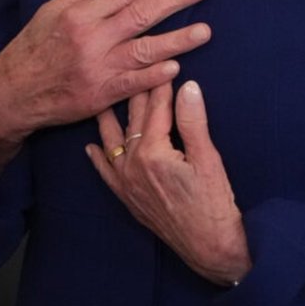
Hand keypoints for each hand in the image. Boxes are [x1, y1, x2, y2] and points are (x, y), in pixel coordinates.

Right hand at [0, 0, 210, 184]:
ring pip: (143, 50)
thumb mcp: (52, 11)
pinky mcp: (99, 95)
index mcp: (82, 14)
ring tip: (204, 31)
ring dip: (176, 40)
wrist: (10, 94)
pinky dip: (153, 77)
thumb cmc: (33, 48)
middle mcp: (92, 38)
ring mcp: (97, 68)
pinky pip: (132, 85)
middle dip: (174, 2)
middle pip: (140, 16)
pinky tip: (176, 68)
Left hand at [87, 81, 250, 286]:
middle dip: (138, 91)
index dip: (162, 82)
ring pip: (114, 141)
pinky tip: (91, 147)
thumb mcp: (208, 159)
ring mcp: (127, 183)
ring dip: (111, 118)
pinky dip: (98, 158)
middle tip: (136, 65)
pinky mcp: (128, 198)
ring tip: (105, 94)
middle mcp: (133, 166)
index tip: (163, 58)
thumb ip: (193, 121)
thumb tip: (187, 86)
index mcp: (153, 153)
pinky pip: (106, 173)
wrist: (209, 247)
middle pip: (135, 120)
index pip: (157, 109)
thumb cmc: (213, 203)